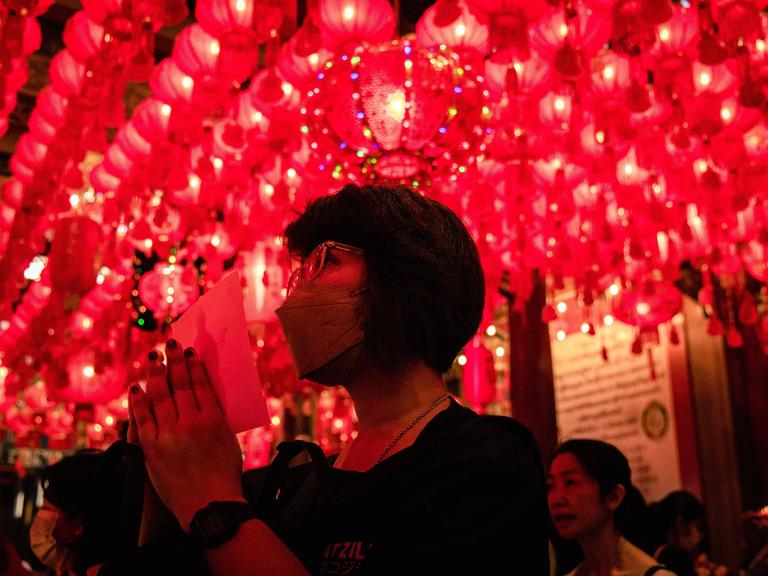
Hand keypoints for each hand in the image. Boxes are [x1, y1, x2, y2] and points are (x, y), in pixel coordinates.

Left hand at [129, 339, 245, 529]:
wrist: (209, 505)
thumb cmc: (224, 474)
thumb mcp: (228, 439)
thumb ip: (216, 416)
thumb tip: (205, 395)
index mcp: (214, 420)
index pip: (201, 385)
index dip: (194, 365)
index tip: (190, 351)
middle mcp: (191, 423)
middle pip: (180, 384)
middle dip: (174, 361)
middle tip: (171, 343)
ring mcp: (169, 435)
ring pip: (160, 396)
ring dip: (156, 373)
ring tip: (154, 356)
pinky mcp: (152, 448)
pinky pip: (142, 418)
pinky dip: (138, 401)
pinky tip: (137, 387)